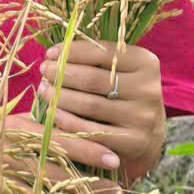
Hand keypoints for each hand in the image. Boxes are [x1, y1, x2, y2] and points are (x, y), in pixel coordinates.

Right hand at [0, 112, 122, 193]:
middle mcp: (7, 157)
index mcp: (12, 131)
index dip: (88, 150)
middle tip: (117, 193)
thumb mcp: (7, 122)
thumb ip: (37, 122)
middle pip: (57, 173)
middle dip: (91, 186)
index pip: (58, 139)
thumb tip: (74, 119)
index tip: (115, 159)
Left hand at [37, 39, 166, 186]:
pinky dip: (68, 122)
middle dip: (62, 73)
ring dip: (60, 97)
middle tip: (43, 71)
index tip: (49, 53)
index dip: (72, 51)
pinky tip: (53, 113)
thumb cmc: (125, 92)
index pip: (102, 52)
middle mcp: (148, 89)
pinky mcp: (134, 142)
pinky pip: (92, 131)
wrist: (150, 133)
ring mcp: (142, 117)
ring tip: (44, 89)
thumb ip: (96, 59)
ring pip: (90, 105)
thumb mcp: (120, 70)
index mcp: (146, 62)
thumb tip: (55, 53)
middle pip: (93, 79)